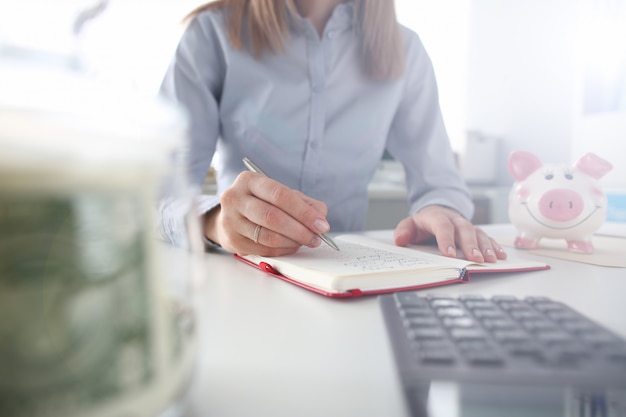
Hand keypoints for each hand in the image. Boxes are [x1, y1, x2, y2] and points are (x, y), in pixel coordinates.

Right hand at [203, 171, 329, 255]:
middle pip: (273, 217)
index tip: (321, 224)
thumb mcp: (280, 194)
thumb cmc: (260, 202)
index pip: (280, 195)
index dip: (304, 212)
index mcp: (249, 180)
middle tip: (316, 238)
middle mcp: (235, 198)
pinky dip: (282, 250)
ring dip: (293, 242)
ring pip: (268, 237)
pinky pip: (263, 250)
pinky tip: (291, 246)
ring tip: (306, 242)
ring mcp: (230, 221)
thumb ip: (303, 202)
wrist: (231, 216)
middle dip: (300, 230)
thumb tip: (320, 216)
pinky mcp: (232, 240)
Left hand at [393, 205, 506, 262]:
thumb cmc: (424, 223)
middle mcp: (455, 220)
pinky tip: (500, 256)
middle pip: (465, 230)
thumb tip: (399, 240)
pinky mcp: (476, 232)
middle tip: (476, 259)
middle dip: (471, 245)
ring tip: (491, 260)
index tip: (449, 255)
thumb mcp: (410, 224)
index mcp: (437, 217)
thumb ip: (404, 230)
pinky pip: (487, 237)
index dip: (446, 240)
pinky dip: (494, 246)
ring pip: (479, 233)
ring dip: (486, 247)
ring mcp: (467, 226)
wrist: (438, 212)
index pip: (442, 227)